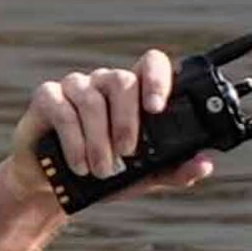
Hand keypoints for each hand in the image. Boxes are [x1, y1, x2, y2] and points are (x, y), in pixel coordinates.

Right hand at [5, 50, 215, 202]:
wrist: (56, 186)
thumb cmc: (104, 174)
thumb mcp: (143, 177)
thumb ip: (173, 170)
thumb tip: (204, 164)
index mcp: (134, 94)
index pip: (151, 64)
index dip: (157, 78)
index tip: (156, 108)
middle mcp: (105, 82)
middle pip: (121, 81)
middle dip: (126, 121)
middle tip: (127, 153)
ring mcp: (75, 86)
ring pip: (91, 99)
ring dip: (98, 141)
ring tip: (101, 170)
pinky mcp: (47, 97)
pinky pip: (63, 110)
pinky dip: (74, 141)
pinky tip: (79, 165)